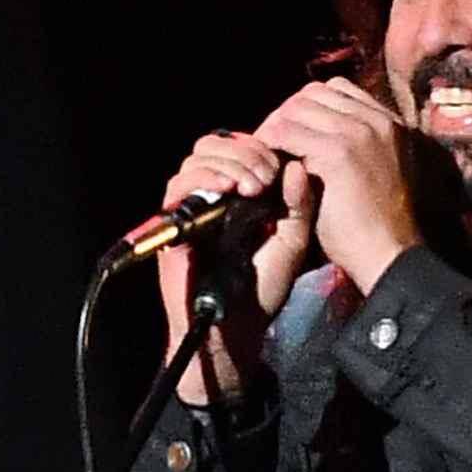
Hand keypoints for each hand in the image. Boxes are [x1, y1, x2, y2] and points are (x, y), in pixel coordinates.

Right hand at [159, 126, 315, 403]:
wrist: (236, 326)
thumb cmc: (263, 287)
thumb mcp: (292, 241)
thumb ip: (299, 205)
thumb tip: (297, 166)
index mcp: (239, 193)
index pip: (240, 148)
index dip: (259, 147)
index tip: (280, 166)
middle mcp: (212, 194)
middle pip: (215, 145)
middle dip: (245, 152)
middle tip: (266, 175)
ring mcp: (190, 207)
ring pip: (196, 159)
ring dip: (227, 162)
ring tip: (251, 184)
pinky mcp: (172, 224)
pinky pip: (177, 187)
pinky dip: (202, 179)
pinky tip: (227, 189)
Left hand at [256, 77, 420, 292]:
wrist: (390, 255)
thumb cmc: (378, 227)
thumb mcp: (376, 172)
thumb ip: (356, 148)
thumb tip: (315, 134)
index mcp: (389, 124)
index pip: (336, 89)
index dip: (307, 108)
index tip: (293, 134)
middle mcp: (377, 121)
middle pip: (313, 93)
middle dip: (287, 115)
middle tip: (270, 143)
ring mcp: (359, 134)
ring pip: (296, 109)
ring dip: (275, 129)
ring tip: (267, 156)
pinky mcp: (339, 153)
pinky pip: (287, 133)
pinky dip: (270, 146)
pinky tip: (268, 169)